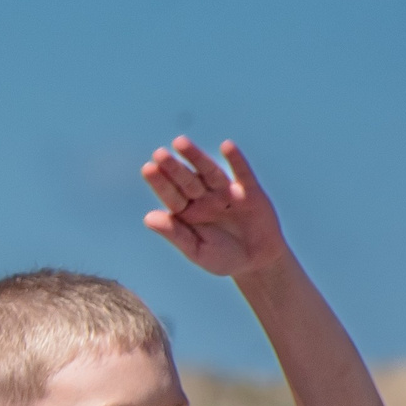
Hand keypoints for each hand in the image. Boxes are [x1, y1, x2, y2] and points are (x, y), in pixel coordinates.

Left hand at [142, 136, 287, 276]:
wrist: (257, 262)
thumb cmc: (223, 258)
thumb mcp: (198, 250)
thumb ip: (176, 234)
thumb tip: (148, 218)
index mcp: (187, 212)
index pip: (171, 195)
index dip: (160, 182)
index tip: (148, 169)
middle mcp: (204, 199)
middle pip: (186, 180)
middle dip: (173, 167)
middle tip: (160, 154)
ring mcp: (225, 193)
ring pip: (209, 172)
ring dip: (196, 157)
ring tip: (180, 143)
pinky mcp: (249, 192)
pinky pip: (242, 174)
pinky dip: (236, 160)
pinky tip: (227, 146)